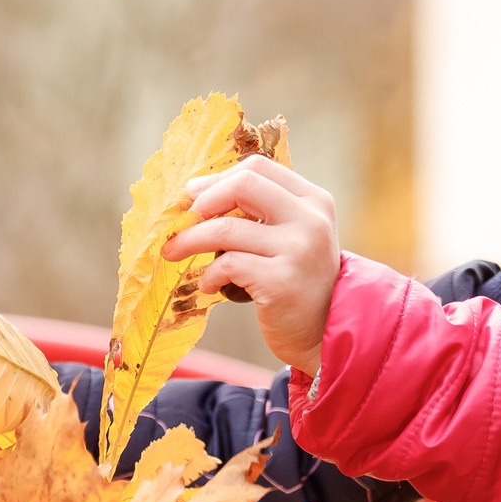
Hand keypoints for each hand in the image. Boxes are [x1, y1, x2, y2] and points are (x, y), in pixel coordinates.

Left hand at [163, 157, 340, 378]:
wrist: (326, 333)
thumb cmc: (300, 283)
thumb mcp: (295, 237)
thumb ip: (264, 213)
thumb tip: (200, 195)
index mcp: (314, 201)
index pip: (258, 168)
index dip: (218, 178)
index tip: (194, 196)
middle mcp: (310, 220)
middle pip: (242, 185)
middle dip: (202, 201)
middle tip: (182, 221)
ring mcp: (298, 250)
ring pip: (225, 229)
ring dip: (190, 241)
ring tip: (174, 253)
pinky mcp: (281, 282)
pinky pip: (228, 264)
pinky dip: (209, 275)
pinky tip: (210, 285)